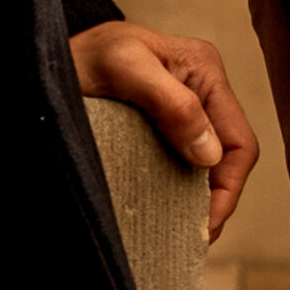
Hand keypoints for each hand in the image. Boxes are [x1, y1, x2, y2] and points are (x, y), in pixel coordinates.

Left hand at [70, 19, 261, 242]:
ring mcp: (184, 111)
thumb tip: (210, 154)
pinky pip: (181, 166)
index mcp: (205, 71)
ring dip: (194, 200)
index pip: (238, 142)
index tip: (201, 225)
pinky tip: (161, 210)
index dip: (227, 189)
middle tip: (185, 236)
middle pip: (227, 160)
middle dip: (212, 202)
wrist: (50, 59)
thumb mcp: (126, 67)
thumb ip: (173, 103)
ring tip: (172, 229)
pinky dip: (176, 192)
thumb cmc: (87, 53)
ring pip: (206, 168)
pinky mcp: (162, 128)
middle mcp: (202, 92)